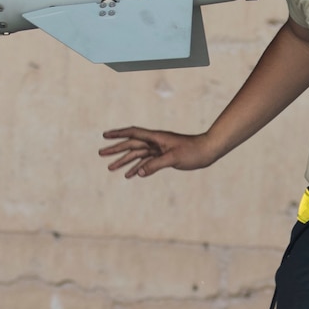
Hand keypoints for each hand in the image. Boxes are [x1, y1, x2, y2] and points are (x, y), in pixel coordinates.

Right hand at [98, 126, 217, 177]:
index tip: (104, 136)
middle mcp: (155, 142)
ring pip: (137, 154)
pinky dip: (137, 168)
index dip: (118, 134)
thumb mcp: (174, 159)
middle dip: (116, 149)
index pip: (133, 133)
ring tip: (110, 168)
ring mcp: (158, 149)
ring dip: (124, 161)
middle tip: (101, 153)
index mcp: (156, 138)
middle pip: (131, 144)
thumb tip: (138, 173)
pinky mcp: (163, 157)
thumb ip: (155, 165)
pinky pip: (146, 162)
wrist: (207, 151)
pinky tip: (129, 175)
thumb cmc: (193, 151)